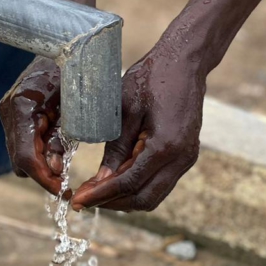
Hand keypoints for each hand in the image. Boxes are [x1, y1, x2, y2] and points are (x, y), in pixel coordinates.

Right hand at [0, 56, 70, 195]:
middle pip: (19, 160)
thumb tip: (54, 169)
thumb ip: (62, 137)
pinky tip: (57, 149)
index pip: (25, 157)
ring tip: (65, 165)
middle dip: (43, 175)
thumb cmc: (74, 69)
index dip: (43, 179)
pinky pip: (23, 144)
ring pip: (20, 156)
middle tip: (68, 184)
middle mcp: (8, 110)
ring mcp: (7, 112)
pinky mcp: (13, 115)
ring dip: (41, 164)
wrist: (63, 42)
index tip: (63, 191)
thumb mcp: (75, 104)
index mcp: (22, 106)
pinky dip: (39, 153)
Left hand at [71, 43, 205, 211]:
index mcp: (166, 145)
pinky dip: (137, 187)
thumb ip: (115, 148)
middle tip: (82, 200)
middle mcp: (182, 158)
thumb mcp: (125, 109)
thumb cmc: (151, 78)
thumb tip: (100, 180)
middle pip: (144, 198)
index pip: (129, 183)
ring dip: (124, 198)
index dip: (101, 195)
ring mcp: (187, 158)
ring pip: (154, 195)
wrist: (184, 62)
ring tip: (95, 192)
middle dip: (112, 203)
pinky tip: (115, 179)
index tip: (78, 200)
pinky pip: (160, 182)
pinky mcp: (186, 155)